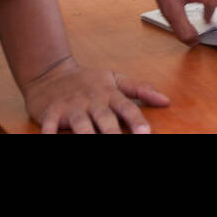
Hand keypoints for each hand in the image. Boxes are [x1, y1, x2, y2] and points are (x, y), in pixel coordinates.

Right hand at [20, 57, 168, 133]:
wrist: (51, 72)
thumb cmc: (88, 80)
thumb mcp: (116, 80)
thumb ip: (141, 90)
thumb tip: (167, 101)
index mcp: (109, 94)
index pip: (126, 107)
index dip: (136, 120)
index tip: (146, 133)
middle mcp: (92, 100)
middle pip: (105, 119)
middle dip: (113, 134)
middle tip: (121, 144)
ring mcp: (71, 106)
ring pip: (80, 124)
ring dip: (86, 135)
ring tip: (92, 142)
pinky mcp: (50, 113)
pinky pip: (49, 126)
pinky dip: (49, 134)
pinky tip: (52, 139)